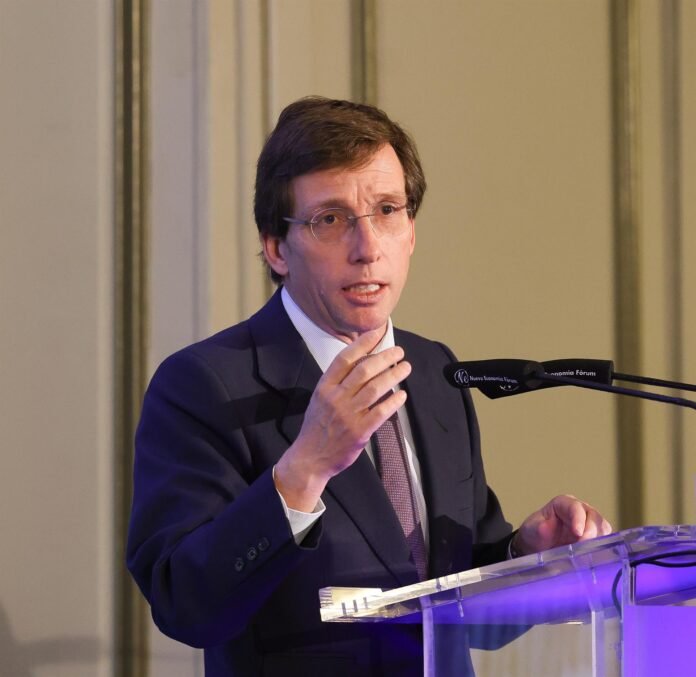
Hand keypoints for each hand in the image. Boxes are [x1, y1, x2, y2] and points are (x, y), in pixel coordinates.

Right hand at [274, 331, 410, 510]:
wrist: (310, 458)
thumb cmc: (317, 428)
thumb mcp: (319, 399)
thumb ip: (337, 383)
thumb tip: (361, 363)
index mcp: (324, 387)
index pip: (345, 359)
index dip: (362, 344)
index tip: (377, 334)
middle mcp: (335, 398)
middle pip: (364, 370)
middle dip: (384, 357)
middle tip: (399, 352)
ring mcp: (347, 415)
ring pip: (375, 388)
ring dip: (393, 375)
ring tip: (405, 368)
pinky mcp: (359, 432)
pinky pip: (381, 412)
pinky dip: (393, 401)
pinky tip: (402, 395)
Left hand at [512, 495, 612, 555]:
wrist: (537, 548)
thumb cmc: (535, 535)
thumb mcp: (532, 530)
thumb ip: (540, 528)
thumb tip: (547, 528)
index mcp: (564, 504)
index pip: (575, 507)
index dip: (578, 519)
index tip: (578, 533)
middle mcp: (580, 511)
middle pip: (594, 517)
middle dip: (591, 531)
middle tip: (584, 546)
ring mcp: (590, 524)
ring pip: (603, 529)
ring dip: (599, 541)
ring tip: (588, 553)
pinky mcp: (596, 538)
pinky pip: (606, 542)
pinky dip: (602, 549)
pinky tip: (594, 557)